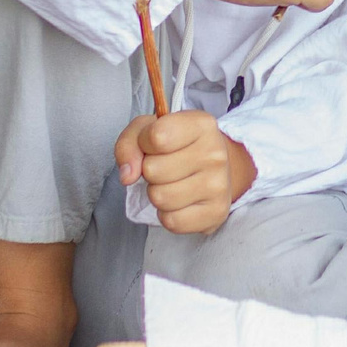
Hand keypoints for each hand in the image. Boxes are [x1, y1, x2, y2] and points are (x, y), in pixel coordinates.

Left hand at [116, 110, 257, 234]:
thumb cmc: (176, 146)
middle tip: (164, 167)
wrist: (212, 167)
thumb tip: (127, 175)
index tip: (155, 145)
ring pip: (160, 198)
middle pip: (153, 170)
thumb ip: (129, 144)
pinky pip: (172, 221)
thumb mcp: (147, 132)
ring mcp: (219, 184)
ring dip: (157, 193)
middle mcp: (215, 153)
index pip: (157, 136)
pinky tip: (180, 201)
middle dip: (150, 172)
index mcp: (201, 124)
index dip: (144, 144)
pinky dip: (168, 214)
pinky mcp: (217, 212)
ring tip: (171, 183)